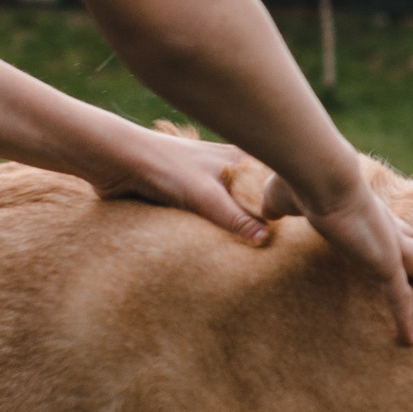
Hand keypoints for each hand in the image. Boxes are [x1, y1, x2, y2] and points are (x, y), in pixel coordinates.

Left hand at [96, 125, 272, 243]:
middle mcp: (226, 168)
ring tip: (247, 252)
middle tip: (273, 246)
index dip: (281, 202)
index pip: (271, 183)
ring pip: (229, 208)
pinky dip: (212, 229)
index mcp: (238, 159)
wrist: (117, 161)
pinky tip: (216, 244)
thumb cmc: (164, 166)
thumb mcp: (205, 195)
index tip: (295, 224)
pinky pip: (207, 217)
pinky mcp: (185, 196)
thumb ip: (236, 217)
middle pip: (252, 198)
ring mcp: (205, 182)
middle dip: (259, 218)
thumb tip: (265, 239)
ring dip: (232, 226)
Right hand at [262, 166, 412, 343]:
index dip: (395, 231)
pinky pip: (399, 297)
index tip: (403, 238)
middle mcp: (380, 223)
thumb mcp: (281, 196)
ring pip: (412, 265)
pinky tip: (409, 339)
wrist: (322, 179)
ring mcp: (387, 244)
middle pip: (407, 242)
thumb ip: (278, 207)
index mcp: (360, 206)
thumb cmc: (301, 183)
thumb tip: (266, 212)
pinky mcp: (386, 263)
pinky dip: (404, 318)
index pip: (384, 222)